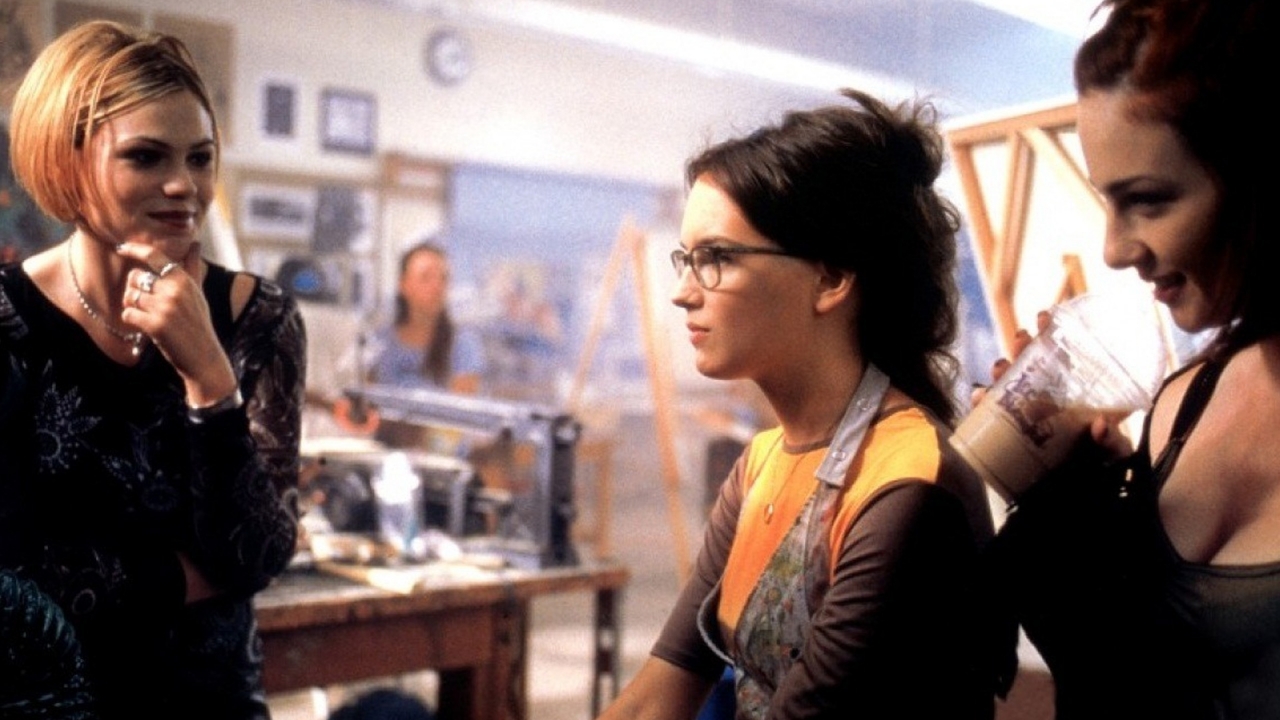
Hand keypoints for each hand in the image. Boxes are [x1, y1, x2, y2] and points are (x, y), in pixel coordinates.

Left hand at [116, 242, 237, 404]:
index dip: (134, 248)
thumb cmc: (199, 324)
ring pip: (130, 296)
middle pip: (135, 277)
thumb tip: (195, 243)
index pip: (154, 256)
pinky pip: (128, 314)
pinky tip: (145, 328)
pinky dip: (132, 322)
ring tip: (147, 317)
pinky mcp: (155, 325)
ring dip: (133, 307)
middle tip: (145, 304)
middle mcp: (175, 290)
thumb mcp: (199, 294)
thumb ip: (192, 267)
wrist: (203, 357)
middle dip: (134, 290)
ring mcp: (165, 307)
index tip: (120, 247)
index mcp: (184, 280)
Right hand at [970, 309, 1132, 456]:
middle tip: (1023, 340)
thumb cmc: (1102, 465)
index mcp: (1072, 394)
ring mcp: (1025, 415)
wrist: (1082, 496)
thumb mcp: (1111, 450)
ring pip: (1008, 384)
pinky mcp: (1009, 432)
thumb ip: (1110, 440)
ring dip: (1001, 372)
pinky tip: (979, 398)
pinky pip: (991, 413)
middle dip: (1022, 347)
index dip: (1050, 333)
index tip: (1046, 316)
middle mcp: (1046, 399)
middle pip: (1030, 364)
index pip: (1060, 356)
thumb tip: (1099, 425)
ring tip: (1000, 368)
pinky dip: (982, 403)